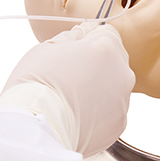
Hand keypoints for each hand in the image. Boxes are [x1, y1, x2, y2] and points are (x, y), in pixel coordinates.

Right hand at [0, 22, 134, 156]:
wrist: (36, 127)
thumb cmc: (36, 84)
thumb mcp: (47, 47)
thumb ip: (72, 37)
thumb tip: (82, 34)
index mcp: (106, 48)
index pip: (107, 33)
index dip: (89, 39)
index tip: (74, 50)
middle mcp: (122, 73)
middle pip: (114, 60)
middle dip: (96, 64)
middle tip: (69, 76)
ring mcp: (123, 100)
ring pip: (114, 87)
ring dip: (99, 88)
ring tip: (72, 99)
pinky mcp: (120, 123)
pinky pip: (112, 110)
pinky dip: (99, 111)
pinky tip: (78, 114)